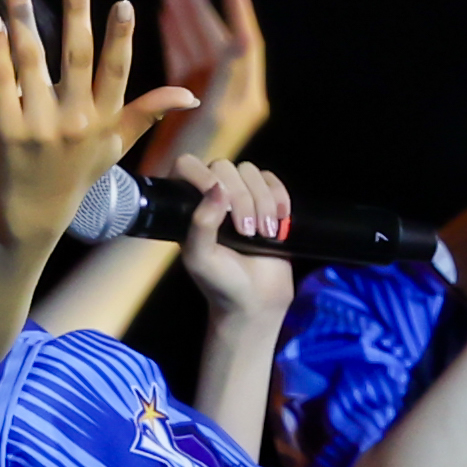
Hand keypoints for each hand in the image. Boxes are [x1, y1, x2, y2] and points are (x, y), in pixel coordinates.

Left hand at [0, 0, 197, 255]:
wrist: (34, 212)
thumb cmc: (78, 172)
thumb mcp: (117, 145)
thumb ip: (149, 113)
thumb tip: (191, 95)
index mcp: (104, 119)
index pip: (116, 71)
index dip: (120, 38)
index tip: (122, 4)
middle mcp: (75, 120)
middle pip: (77, 57)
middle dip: (77, 12)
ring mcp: (38, 125)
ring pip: (32, 61)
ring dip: (24, 18)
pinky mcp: (5, 130)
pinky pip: (0, 82)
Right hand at [141, 0, 267, 172]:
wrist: (176, 196)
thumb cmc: (198, 162)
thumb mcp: (217, 116)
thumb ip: (229, 76)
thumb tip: (241, 38)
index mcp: (244, 95)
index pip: (245, 42)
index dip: (238, 9)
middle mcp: (230, 91)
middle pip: (216, 38)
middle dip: (201, 6)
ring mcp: (206, 94)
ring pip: (197, 45)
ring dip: (185, 14)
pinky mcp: (186, 100)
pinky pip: (182, 59)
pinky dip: (174, 36)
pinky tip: (164, 13)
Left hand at [170, 153, 295, 328]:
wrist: (256, 300)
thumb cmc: (221, 283)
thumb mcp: (200, 259)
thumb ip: (201, 224)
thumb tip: (217, 188)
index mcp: (188, 206)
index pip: (187, 166)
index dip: (201, 174)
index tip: (220, 201)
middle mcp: (212, 196)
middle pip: (224, 167)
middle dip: (241, 198)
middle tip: (247, 232)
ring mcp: (240, 196)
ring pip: (250, 171)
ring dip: (262, 201)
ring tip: (263, 234)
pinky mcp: (266, 199)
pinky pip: (271, 179)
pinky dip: (279, 196)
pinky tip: (280, 220)